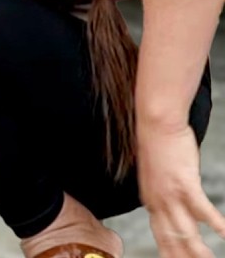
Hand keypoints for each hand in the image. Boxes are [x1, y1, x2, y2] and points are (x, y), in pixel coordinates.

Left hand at [139, 121, 224, 256]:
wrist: (156, 123)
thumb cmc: (160, 147)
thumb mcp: (158, 178)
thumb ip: (167, 197)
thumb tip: (180, 211)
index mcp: (151, 203)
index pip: (160, 237)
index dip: (170, 254)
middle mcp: (157, 203)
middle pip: (171, 241)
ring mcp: (170, 195)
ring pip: (185, 233)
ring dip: (199, 251)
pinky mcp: (185, 184)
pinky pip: (203, 211)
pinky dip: (217, 225)